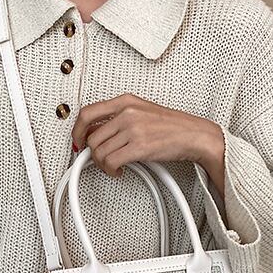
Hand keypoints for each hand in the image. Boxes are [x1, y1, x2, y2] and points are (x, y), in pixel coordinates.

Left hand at [71, 94, 225, 194]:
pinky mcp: (139, 147)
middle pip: (91, 136)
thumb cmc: (173, 127)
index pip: (88, 113)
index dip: (77, 130)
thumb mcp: (143, 112)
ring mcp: (133, 129)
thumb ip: (120, 118)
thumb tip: (98, 132)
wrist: (195, 135)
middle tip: (99, 159)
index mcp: (126, 101)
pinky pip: (111, 162)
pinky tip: (119, 171)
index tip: (78, 140)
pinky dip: (111, 171)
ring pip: (99, 151)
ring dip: (102, 164)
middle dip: (92, 153)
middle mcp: (127, 112)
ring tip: (112, 167)